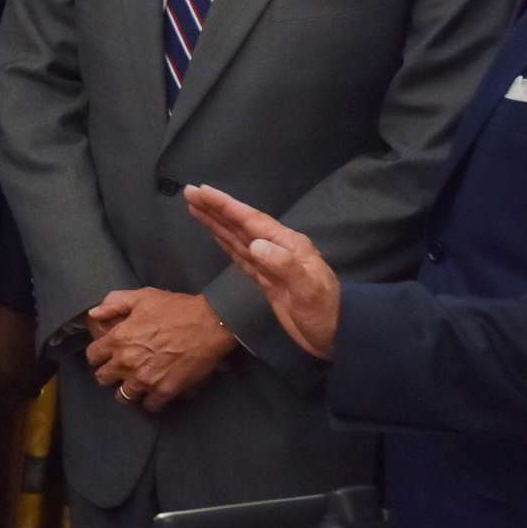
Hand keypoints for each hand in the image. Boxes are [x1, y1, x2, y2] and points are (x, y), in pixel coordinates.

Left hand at [0, 303, 39, 412]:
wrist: (16, 308)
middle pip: (7, 407)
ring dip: (8, 400)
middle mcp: (20, 384)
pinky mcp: (36, 370)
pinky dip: (21, 392)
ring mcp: (31, 378)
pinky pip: (30, 390)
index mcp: (2, 380)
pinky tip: (12, 383)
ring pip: (20, 400)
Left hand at [85, 287, 233, 410]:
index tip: (106, 355)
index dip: (98, 355)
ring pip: (123, 396)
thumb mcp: (141, 297)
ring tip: (136, 384)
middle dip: (109, 374)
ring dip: (128, 390)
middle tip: (120, 370)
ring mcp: (145, 379)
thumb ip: (113, 304)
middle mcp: (127, 362)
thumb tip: (93, 314)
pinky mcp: (165, 391)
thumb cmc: (175, 308)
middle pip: (103, 379)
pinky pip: (149, 406)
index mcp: (118, 339)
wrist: (209, 323)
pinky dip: (151, 400)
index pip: (93, 357)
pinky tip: (154, 392)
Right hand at [182, 184, 341, 359]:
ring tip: (195, 207)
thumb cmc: (324, 312)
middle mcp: (277, 248)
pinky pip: (240, 255)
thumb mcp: (307, 289)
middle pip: (240, 224)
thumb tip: (255, 245)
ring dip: (216, 222)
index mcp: (287, 244)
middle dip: (215, 208)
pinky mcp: (265, 280)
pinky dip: (225, 243)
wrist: (336, 336)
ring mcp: (270, 264)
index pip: (251, 220)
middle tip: (189, 192)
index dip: (225, 206)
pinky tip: (215, 235)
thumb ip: (283, 265)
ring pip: (237, 237)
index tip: (202, 191)